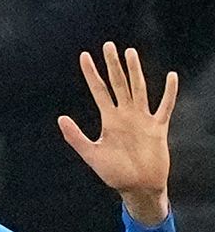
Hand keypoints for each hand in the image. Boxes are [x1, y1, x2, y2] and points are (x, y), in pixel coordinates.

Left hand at [58, 42, 177, 225]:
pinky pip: (164, 106)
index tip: (84, 56)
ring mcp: (142, 119)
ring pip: (138, 88)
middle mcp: (125, 115)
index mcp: (109, 119)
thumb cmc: (114, 173)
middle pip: (118, 83)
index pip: (98, 90)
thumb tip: (61, 118)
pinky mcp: (158, 128)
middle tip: (108, 44)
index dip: (91, 73)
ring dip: (135, 71)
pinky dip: (168, 92)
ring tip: (130, 52)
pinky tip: (171, 76)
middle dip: (112, 64)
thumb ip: (76, 137)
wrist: (138, 187)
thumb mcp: (91, 154)